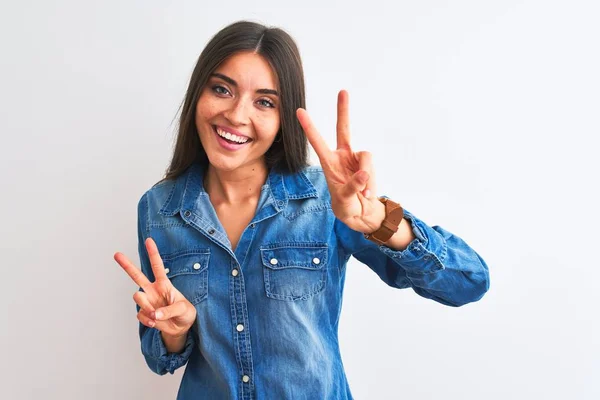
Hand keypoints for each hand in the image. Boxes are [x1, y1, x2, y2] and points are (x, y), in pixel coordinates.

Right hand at [114, 238, 196, 338]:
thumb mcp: (184, 309)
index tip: (148, 240)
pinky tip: (155, 323)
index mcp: (164, 284)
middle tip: (116, 254)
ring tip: (157, 314)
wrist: (181, 328)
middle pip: (137, 275)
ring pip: (137, 297)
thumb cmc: (185, 313)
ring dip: (147, 307)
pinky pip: (141, 315)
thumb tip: (155, 314)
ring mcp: (147, 301)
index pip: (157, 266)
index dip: (153, 253)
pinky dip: (148, 321)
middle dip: (126, 265)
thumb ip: (169, 310)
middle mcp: (153, 290)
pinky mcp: (144, 313)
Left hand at [296, 90, 385, 233]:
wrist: (362, 212)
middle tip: (343, 91)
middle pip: (343, 129)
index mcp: (328, 162)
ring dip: (366, 176)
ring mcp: (357, 159)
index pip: (317, 142)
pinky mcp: (368, 165)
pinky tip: (367, 193)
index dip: (309, 127)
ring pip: (365, 157)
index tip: (299, 111)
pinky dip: (370, 182)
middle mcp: (342, 156)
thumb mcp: (344, 199)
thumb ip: (352, 186)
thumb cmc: (346, 205)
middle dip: (343, 110)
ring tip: (363, 193)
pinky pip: (372, 168)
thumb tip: (363, 174)